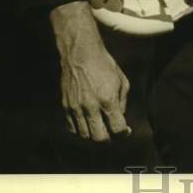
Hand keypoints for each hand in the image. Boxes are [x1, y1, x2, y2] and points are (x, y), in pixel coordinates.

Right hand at [51, 1, 131, 141]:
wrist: (81, 54)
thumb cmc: (104, 65)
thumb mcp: (122, 81)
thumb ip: (122, 102)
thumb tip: (120, 119)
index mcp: (108, 100)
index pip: (117, 129)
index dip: (124, 134)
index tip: (125, 131)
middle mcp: (91, 107)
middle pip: (100, 138)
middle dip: (109, 139)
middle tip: (112, 132)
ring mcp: (76, 108)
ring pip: (85, 136)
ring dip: (94, 135)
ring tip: (100, 127)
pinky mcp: (66, 107)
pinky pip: (73, 128)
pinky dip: (81, 130)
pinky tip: (87, 123)